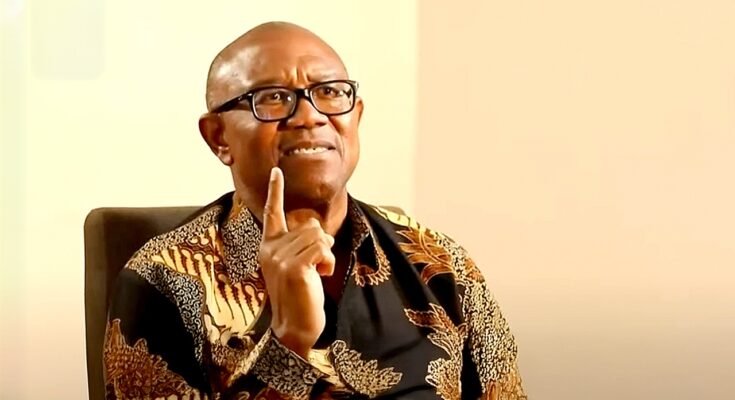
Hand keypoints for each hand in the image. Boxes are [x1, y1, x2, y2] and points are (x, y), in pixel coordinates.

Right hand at [258, 167, 334, 357]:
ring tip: (317, 274)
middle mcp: (271, 249)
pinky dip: (328, 261)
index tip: (277, 171)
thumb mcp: (296, 265)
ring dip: (327, 255)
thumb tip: (317, 230)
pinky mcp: (294, 267)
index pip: (272, 212)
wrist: (294, 327)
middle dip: (322, 246)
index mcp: (268, 246)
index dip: (275, 191)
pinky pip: (323, 248)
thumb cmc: (300, 296)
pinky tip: (321, 276)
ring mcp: (280, 257)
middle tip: (315, 268)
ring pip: (319, 236)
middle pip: (310, 226)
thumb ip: (300, 244)